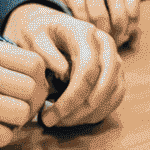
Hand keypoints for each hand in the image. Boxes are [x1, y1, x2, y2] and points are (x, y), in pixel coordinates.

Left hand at [5, 2, 124, 126]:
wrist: (50, 26)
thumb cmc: (39, 32)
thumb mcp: (33, 36)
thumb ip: (46, 51)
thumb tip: (64, 71)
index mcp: (85, 33)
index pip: (87, 70)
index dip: (71, 98)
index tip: (50, 115)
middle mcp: (105, 44)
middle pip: (104, 84)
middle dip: (80, 110)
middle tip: (54, 122)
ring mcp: (113, 57)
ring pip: (113, 93)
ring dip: (89, 114)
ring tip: (62, 121)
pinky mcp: (116, 71)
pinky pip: (116, 96)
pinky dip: (99, 112)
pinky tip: (75, 118)